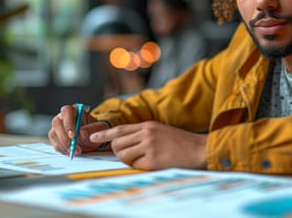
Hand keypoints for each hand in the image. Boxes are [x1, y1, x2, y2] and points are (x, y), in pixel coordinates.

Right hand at [48, 105, 109, 156]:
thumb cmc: (96, 130)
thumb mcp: (100, 128)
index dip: (68, 123)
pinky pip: (55, 143)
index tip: (73, 136)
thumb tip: (82, 133)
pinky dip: (62, 150)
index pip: (66, 111)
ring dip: (64, 145)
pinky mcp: (56, 137)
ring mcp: (58, 127)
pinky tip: (71, 152)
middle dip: (65, 138)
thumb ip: (92, 129)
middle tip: (74, 148)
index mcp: (75, 110)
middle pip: (57, 123)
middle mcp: (64, 116)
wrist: (93, 139)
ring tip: (76, 151)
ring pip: (54, 134)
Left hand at [90, 121, 207, 169]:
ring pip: (124, 155)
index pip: (120, 129)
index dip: (104, 134)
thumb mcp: (160, 131)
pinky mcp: (152, 160)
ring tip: (143, 160)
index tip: (92, 137)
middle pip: (117, 144)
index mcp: (147, 125)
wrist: (198, 149)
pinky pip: (136, 165)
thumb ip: (143, 134)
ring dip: (129, 160)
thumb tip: (125, 143)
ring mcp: (149, 146)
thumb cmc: (181, 142)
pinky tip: (153, 163)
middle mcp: (146, 134)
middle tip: (129, 156)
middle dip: (118, 152)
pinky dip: (141, 167)